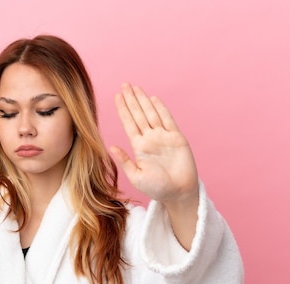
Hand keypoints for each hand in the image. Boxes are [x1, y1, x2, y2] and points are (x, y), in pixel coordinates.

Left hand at [110, 83, 198, 205]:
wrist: (178, 193)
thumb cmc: (157, 188)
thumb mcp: (136, 176)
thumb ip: (124, 161)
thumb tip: (111, 146)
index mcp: (138, 147)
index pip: (129, 123)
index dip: (123, 109)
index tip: (116, 96)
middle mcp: (150, 139)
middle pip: (139, 114)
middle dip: (131, 100)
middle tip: (124, 84)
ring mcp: (163, 137)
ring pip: (151, 114)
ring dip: (143, 100)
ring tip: (135, 88)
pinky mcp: (177, 138)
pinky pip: (168, 120)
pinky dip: (161, 109)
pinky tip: (153, 98)